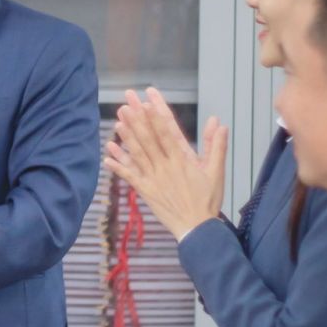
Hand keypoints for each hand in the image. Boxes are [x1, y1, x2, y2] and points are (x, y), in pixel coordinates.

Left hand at [105, 89, 226, 240]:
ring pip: (138, 153)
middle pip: (149, 138)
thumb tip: (218, 122)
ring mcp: (154, 178)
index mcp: (182, 159)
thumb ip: (216, 145)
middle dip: (137, 118)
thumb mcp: (216, 171)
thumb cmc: (208, 200)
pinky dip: (118, 165)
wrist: (197, 229)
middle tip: (127, 101)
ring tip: (118, 121)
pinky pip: (129, 176)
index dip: (157, 113)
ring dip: (127, 137)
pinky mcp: (145, 191)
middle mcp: (165, 166)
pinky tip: (107, 154)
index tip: (148, 98)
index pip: (167, 130)